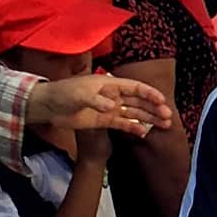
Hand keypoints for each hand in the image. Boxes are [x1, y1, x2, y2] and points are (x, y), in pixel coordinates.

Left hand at [26, 73, 173, 137]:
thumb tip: (112, 107)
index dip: (150, 93)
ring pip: (134, 113)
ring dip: (148, 118)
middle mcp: (113, 95)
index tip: (162, 101)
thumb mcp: (80, 94)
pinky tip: (144, 133)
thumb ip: (97, 100)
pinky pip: (123, 124)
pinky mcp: (104, 120)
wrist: (49, 106)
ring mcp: (109, 108)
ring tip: (164, 125)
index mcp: (110, 84)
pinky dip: (133, 128)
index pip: (135, 88)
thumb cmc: (64, 93)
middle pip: (139, 101)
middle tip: (168, 116)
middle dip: (154, 108)